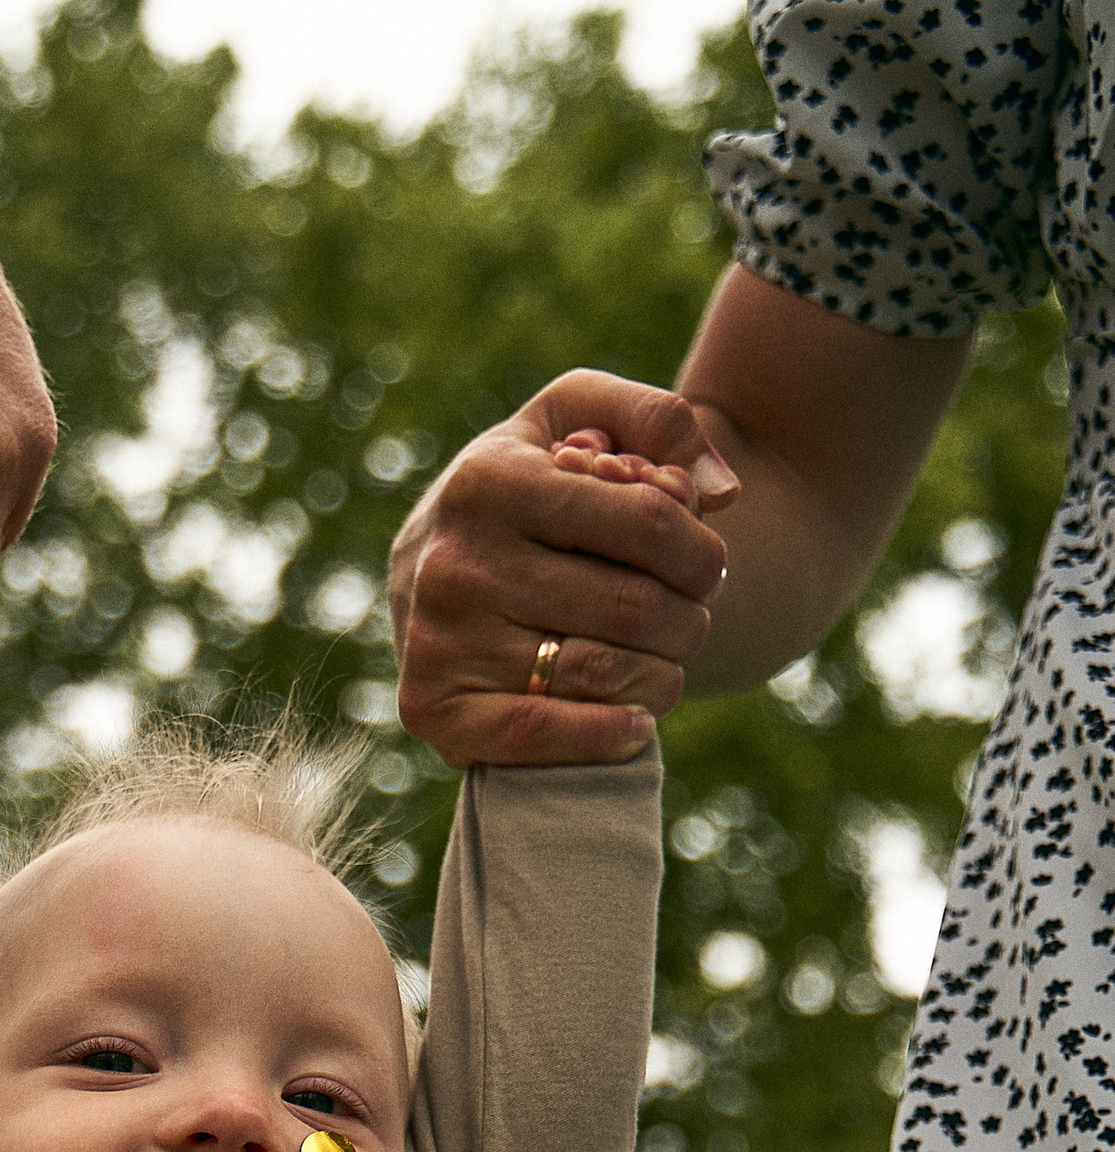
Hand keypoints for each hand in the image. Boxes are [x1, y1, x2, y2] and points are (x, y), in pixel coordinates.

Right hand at [389, 371, 736, 766]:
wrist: (428, 564)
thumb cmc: (529, 486)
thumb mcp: (580, 415)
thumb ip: (660, 420)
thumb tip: (722, 493)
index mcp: (493, 480)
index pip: (648, 522)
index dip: (702, 552)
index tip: (709, 568)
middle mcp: (455, 561)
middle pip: (633, 607)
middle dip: (687, 620)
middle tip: (689, 621)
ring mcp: (438, 640)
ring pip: (600, 673)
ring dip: (661, 679)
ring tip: (664, 666)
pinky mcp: (431, 707)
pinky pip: (539, 732)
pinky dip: (606, 736)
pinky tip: (635, 725)